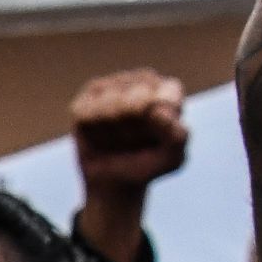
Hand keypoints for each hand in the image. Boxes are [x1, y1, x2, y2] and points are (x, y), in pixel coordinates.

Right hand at [71, 69, 192, 194]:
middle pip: (137, 102)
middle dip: (135, 132)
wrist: (116, 181)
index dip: (160, 123)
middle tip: (136, 142)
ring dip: (114, 134)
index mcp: (168, 90)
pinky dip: (95, 134)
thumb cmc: (148, 164)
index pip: (166, 97)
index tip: (158, 139)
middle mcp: (141, 80)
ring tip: (119, 140)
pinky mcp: (84, 100)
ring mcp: (111, 86)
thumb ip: (177, 136)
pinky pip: (87, 115)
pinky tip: (100, 138)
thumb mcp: (171, 159)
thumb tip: (158, 111)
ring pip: (110, 108)